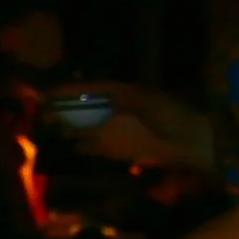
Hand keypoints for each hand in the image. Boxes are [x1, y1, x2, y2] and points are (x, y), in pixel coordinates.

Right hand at [50, 82, 214, 172]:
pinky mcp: (122, 149)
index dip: (66, 91)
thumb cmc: (171, 117)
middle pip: (84, 109)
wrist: (196, 142)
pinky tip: (69, 147)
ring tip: (48, 131)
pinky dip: (83, 147)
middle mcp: (117, 109)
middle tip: (41, 115)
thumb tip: (81, 120)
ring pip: (87, 128)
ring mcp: (119, 129)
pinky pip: (97, 147)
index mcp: (122, 93)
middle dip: (63, 111)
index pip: (88, 89)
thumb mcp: (142, 106)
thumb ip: (110, 112)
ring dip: (69, 130)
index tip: (45, 95)